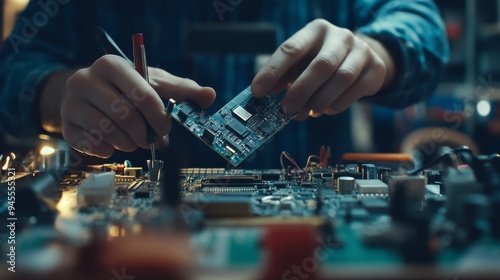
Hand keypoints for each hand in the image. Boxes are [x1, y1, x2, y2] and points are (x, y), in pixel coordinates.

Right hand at [62, 54, 214, 157]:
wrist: (90, 93)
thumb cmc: (128, 88)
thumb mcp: (156, 83)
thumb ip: (182, 90)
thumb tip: (209, 96)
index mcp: (112, 65)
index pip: (142, 94)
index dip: (159, 116)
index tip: (166, 127)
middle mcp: (85, 79)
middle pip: (124, 115)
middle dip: (144, 133)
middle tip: (150, 139)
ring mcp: (71, 103)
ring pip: (107, 133)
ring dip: (128, 143)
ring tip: (133, 140)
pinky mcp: (65, 125)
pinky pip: (90, 145)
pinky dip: (108, 151)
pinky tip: (113, 144)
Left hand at [251, 19, 394, 119]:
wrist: (362, 56)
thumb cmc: (322, 60)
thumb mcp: (302, 62)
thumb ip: (284, 76)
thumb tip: (265, 97)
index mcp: (315, 31)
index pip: (291, 49)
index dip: (273, 71)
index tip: (258, 92)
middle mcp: (340, 36)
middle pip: (321, 65)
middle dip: (300, 91)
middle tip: (286, 110)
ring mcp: (361, 51)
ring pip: (341, 79)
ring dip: (319, 101)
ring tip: (306, 113)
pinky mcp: (376, 69)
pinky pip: (355, 91)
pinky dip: (336, 105)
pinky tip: (324, 110)